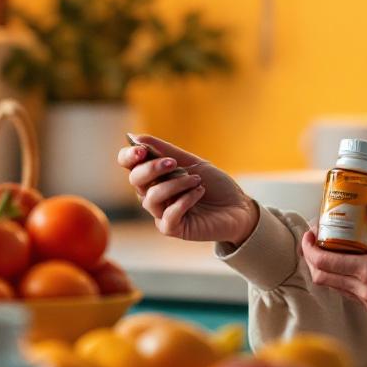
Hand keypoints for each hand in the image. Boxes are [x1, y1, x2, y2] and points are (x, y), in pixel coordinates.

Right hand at [117, 135, 258, 244]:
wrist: (238, 207)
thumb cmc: (214, 184)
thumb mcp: (193, 162)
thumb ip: (166, 151)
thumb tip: (135, 137)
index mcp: (155, 177)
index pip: (129, 166)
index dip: (129, 156)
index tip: (142, 149)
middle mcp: (154, 195)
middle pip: (135, 180)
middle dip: (152, 168)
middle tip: (173, 163)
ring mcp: (161, 213)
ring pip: (151, 198)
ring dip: (175, 184)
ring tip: (196, 180)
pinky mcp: (173, 229)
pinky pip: (168, 216)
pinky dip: (184, 200)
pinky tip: (199, 192)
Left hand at [301, 202, 366, 311]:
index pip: (325, 262)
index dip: (309, 248)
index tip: (309, 233)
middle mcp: (365, 290)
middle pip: (322, 277)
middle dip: (311, 257)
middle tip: (314, 238)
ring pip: (332, 286)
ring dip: (323, 267)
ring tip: (327, 246)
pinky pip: (345, 291)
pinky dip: (337, 276)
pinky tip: (343, 259)